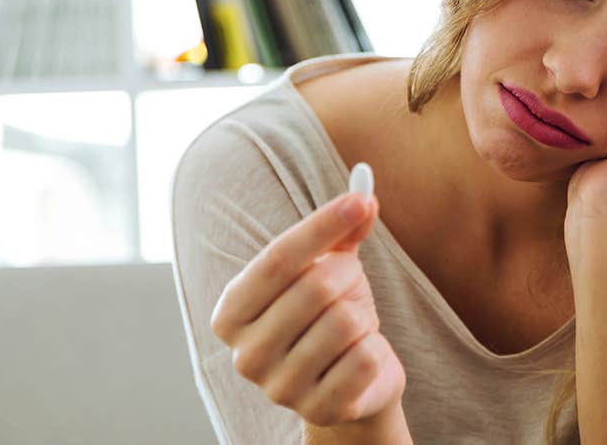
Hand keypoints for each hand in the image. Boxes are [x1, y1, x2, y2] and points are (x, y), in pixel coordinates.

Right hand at [209, 191, 405, 428]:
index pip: (276, 259)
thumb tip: (364, 197)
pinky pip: (366, 358)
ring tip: (351, 329)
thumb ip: (342, 231)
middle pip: (314, 287)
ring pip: (346, 322)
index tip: (358, 200)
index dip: (321, 226)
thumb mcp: (330, 266)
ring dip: (362, 316)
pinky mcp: (319, 411)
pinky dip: (375, 350)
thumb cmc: (330, 312)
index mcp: (231, 312)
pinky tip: (359, 359)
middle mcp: (244, 355)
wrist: (351, 381)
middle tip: (348, 285)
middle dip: (346, 276)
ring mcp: (279, 389)